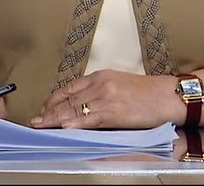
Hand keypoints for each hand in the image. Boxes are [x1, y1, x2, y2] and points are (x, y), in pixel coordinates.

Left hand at [31, 70, 176, 129]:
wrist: (168, 95)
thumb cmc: (147, 93)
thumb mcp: (118, 85)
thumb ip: (99, 92)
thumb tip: (83, 106)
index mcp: (100, 76)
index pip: (69, 88)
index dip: (54, 100)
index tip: (44, 109)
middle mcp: (99, 84)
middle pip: (68, 99)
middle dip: (49, 111)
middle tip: (36, 121)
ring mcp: (105, 97)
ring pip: (74, 109)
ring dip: (55, 119)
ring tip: (41, 126)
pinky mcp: (113, 111)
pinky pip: (89, 119)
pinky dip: (74, 124)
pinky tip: (63, 127)